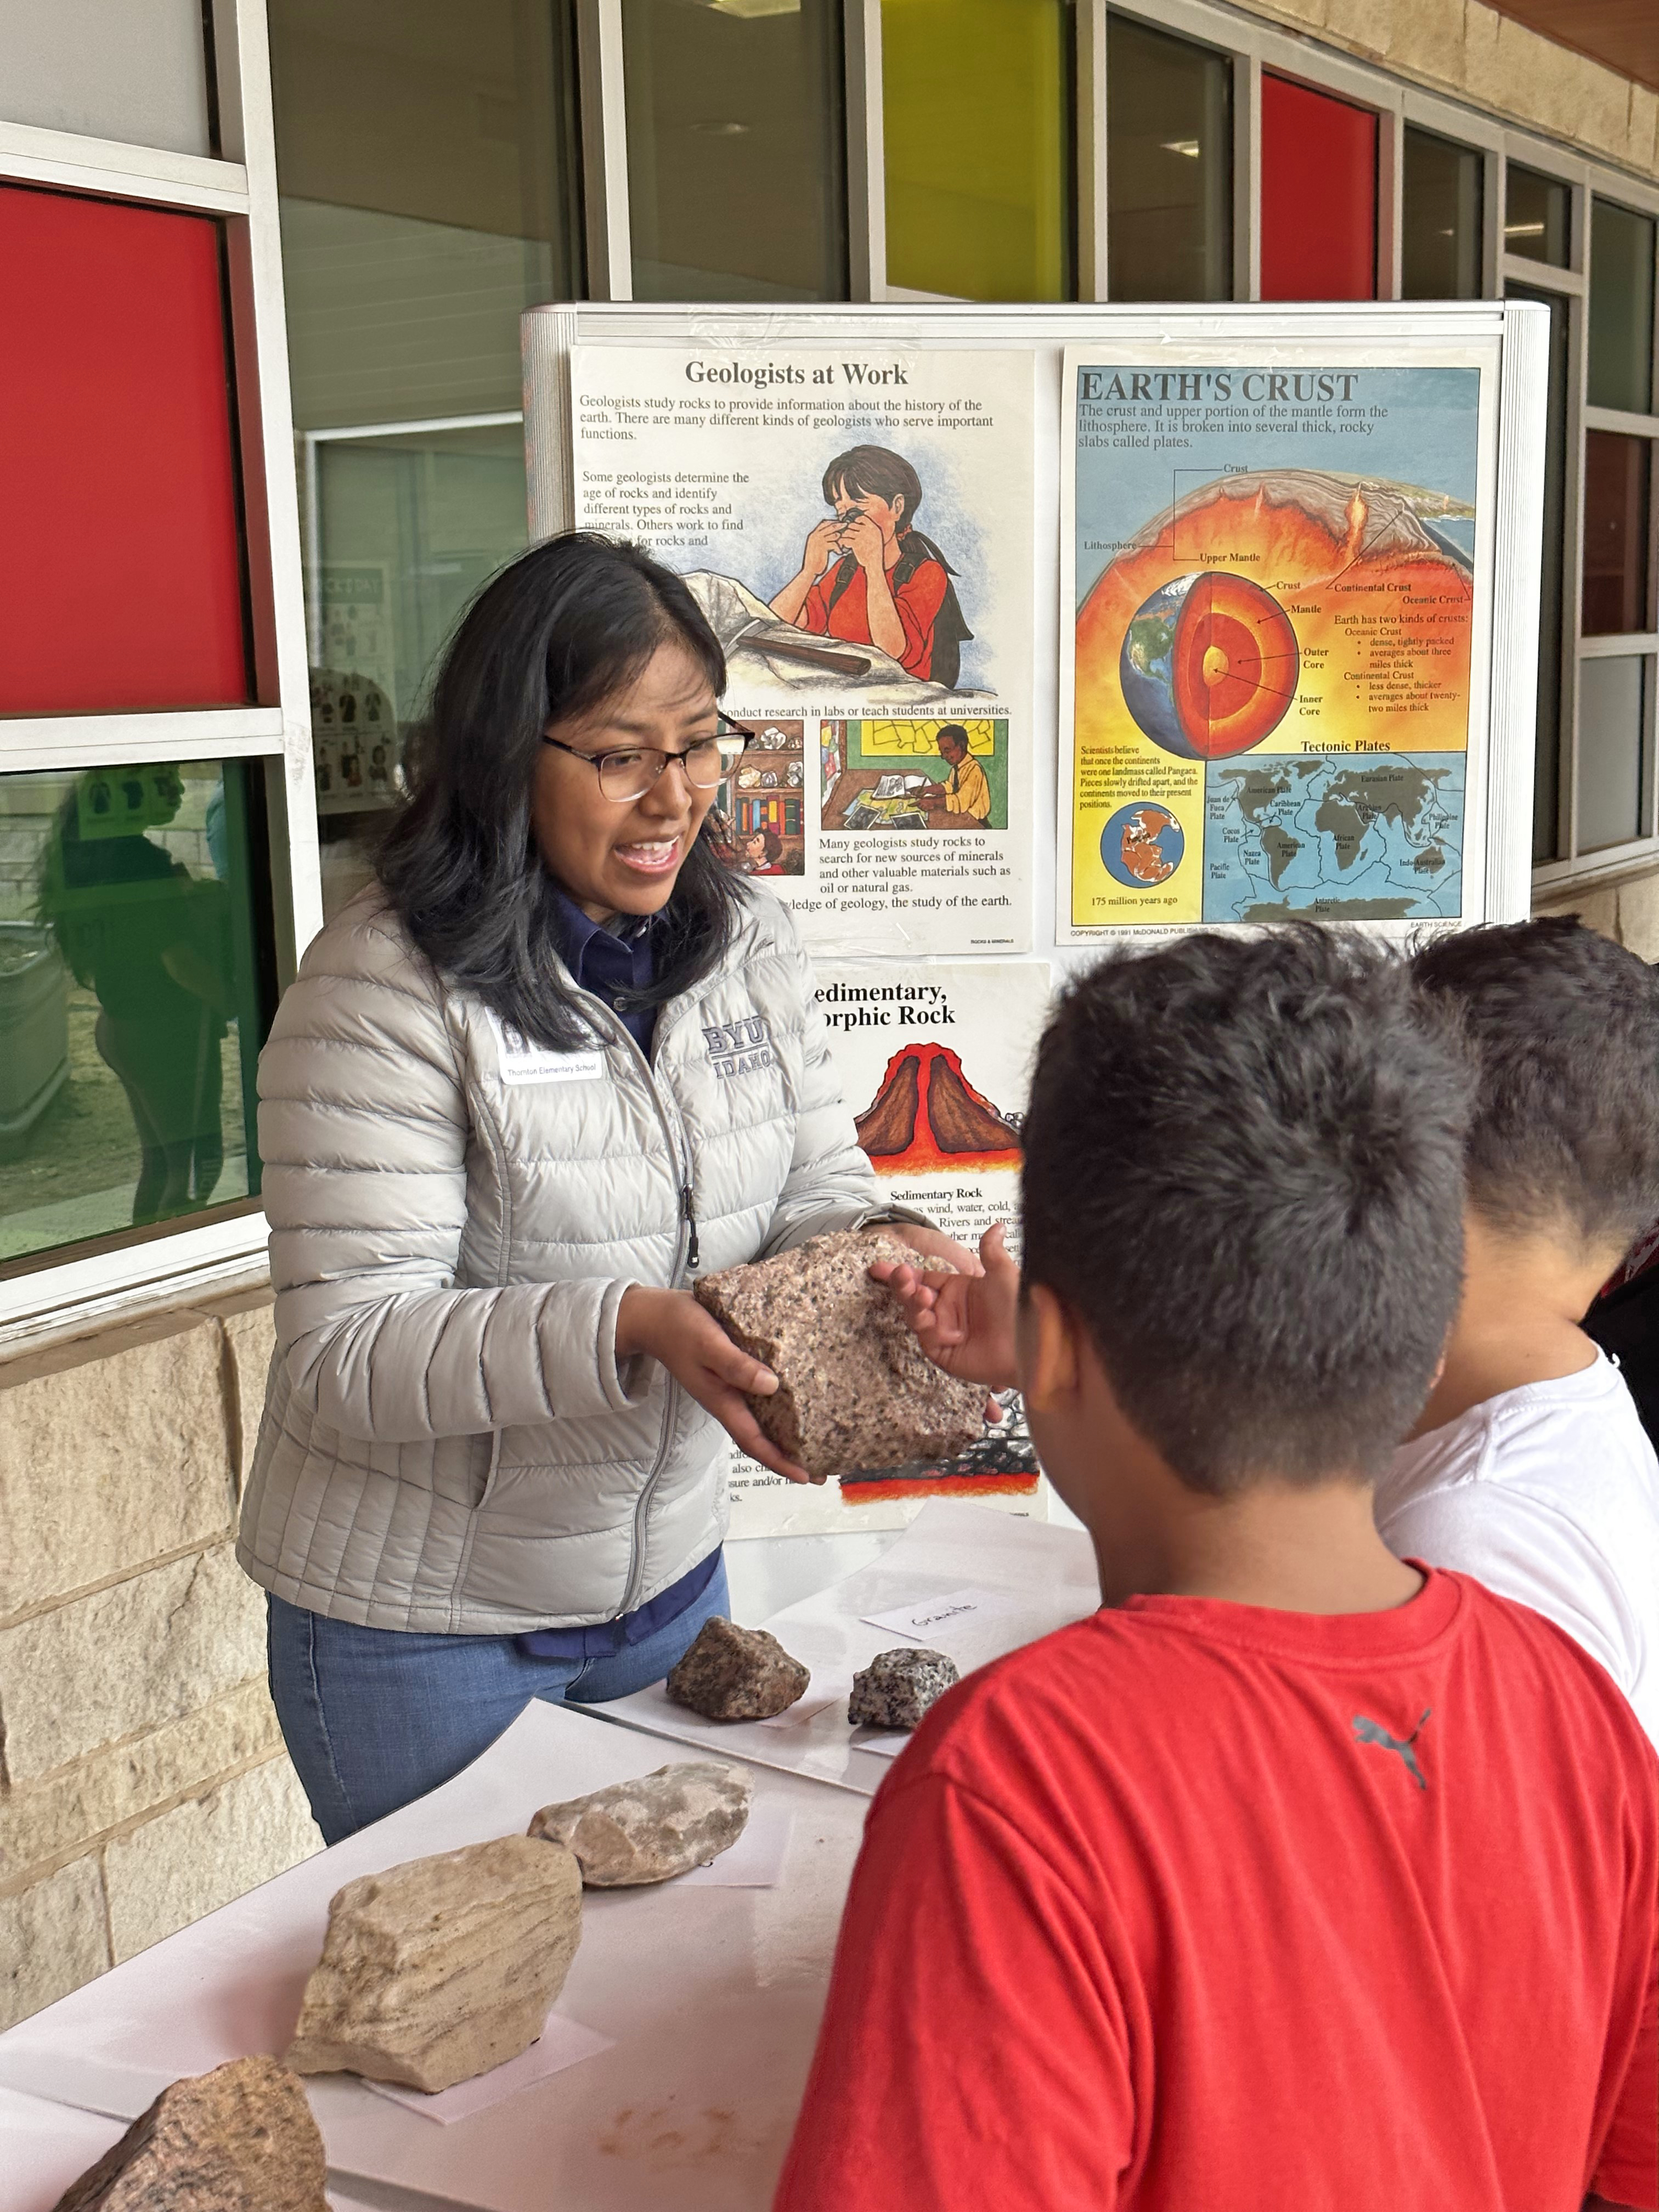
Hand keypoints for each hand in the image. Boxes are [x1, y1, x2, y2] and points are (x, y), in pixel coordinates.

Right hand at [616, 1286, 815, 1483]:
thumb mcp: (708, 1344)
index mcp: (722, 1401)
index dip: (780, 1461)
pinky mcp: (733, 1371)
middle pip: (762, 1437)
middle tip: (821, 1468)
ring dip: (787, 1432)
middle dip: (789, 1455)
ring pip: (762, 1418)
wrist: (654, 1316)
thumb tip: (772, 1385)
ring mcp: (729, 1387)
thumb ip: (736, 1366)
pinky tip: (796, 1394)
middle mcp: (728, 1400)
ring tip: (816, 1437)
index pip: (754, 1441)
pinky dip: (779, 1402)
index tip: (807, 1476)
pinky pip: (759, 1394)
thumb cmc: (679, 1329)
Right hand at [802, 516, 843, 576]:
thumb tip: (831, 535)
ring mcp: (818, 541)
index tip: (839, 522)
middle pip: (829, 526)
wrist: (810, 569)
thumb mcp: (816, 547)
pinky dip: (838, 548)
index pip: (824, 523)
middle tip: (846, 525)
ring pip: (834, 535)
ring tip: (843, 544)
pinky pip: (834, 544)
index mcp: (813, 535)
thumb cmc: (814, 560)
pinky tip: (839, 552)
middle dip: (839, 525)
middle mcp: (815, 536)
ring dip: (840, 539)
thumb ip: (822, 540)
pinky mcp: (822, 547)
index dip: (832, 522)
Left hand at [839, 512, 885, 570]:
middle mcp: (867, 531)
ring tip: (844, 538)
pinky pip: (845, 539)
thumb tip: (862, 526)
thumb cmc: (876, 553)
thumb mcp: (878, 539)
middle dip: (849, 529)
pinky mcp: (855, 543)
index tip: (855, 523)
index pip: (863, 518)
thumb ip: (871, 531)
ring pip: (847, 531)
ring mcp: (861, 536)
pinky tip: (843, 543)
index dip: (857, 520)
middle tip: (847, 533)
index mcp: (874, 528)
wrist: (874, 563)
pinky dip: (842, 541)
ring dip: (844, 535)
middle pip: (852, 524)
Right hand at [870, 1223, 1019, 1393]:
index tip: (879, 1267)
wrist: (1030, 1345)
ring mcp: (944, 1331)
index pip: (922, 1277)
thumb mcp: (1004, 1274)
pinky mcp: (943, 1352)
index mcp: (958, 1289)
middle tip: (900, 1275)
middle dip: (903, 1284)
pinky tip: (942, 1325)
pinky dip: (931, 1329)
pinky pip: (927, 1337)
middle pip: (913, 1295)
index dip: (901, 1272)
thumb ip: (991, 1251)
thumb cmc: (1021, 1310)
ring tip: (921, 1295)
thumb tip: (997, 1225)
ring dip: (913, 1303)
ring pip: (915, 1315)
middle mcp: (948, 1310)